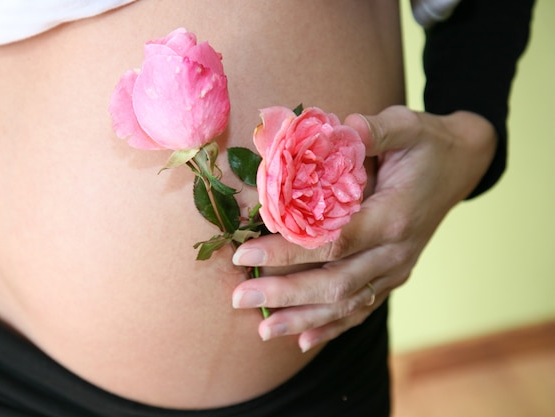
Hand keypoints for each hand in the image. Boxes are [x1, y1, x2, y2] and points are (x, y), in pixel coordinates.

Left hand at [231, 105, 496, 351]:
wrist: (462, 164)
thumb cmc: (427, 144)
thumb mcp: (407, 125)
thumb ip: (376, 130)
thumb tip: (342, 127)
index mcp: (393, 216)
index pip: (333, 242)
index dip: (287, 252)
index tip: (245, 254)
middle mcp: (396, 251)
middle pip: (335, 282)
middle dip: (285, 292)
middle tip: (239, 298)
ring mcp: (397, 267)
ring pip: (348, 303)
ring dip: (304, 318)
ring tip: (263, 330)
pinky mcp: (395, 274)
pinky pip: (364, 307)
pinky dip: (334, 326)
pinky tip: (304, 341)